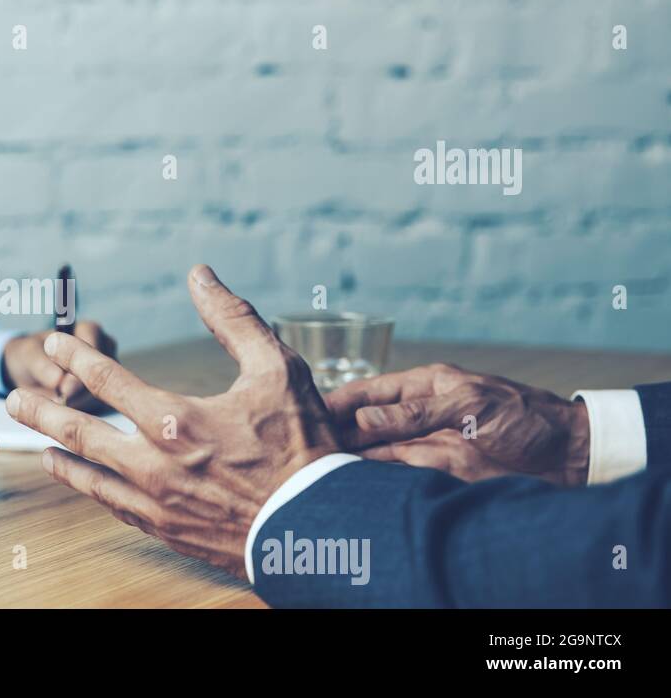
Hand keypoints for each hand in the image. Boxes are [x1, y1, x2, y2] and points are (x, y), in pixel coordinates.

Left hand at [5, 265, 340, 579]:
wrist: (318, 530)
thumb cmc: (303, 448)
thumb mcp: (278, 370)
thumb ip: (234, 320)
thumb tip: (200, 275)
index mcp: (174, 419)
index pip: (105, 378)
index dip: (75, 356)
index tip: (55, 342)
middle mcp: (153, 463)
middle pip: (78, 431)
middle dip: (41, 410)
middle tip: (13, 398)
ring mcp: (155, 502)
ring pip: (88, 476)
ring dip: (58, 456)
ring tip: (38, 445)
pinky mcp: (166, 531)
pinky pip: (114, 508)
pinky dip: (91, 492)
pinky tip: (85, 484)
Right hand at [323, 364, 589, 485]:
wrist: (568, 455)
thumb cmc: (524, 416)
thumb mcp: (469, 405)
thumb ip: (415, 414)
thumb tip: (364, 420)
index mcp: (424, 386)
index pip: (368, 392)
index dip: (337, 402)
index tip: (307, 413)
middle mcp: (417, 416)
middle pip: (365, 425)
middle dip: (336, 434)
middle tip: (304, 448)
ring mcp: (425, 445)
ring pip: (374, 453)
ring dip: (350, 460)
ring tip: (318, 469)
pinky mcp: (436, 473)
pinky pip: (396, 476)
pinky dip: (373, 480)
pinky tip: (350, 485)